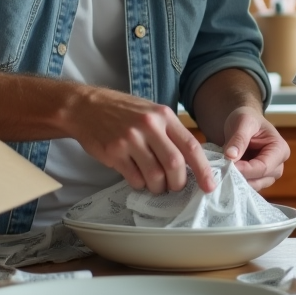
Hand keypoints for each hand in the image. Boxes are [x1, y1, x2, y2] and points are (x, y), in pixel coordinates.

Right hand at [73, 88, 214, 194]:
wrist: (86, 107)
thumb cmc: (123, 111)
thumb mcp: (151, 112)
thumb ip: (170, 132)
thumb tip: (191, 161)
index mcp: (163, 115)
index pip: (190, 145)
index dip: (203, 168)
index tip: (209, 185)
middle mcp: (148, 126)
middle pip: (174, 164)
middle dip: (178, 183)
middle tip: (175, 187)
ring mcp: (130, 139)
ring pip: (154, 175)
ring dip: (158, 187)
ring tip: (156, 185)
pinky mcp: (114, 152)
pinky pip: (134, 178)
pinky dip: (140, 184)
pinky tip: (138, 178)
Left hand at [222, 106, 288, 189]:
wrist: (243, 123)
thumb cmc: (247, 119)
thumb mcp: (243, 122)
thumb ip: (238, 139)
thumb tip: (231, 156)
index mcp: (280, 149)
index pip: (263, 167)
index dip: (245, 169)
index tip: (227, 166)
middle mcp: (277, 165)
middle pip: (260, 179)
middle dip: (240, 177)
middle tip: (221, 171)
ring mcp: (268, 175)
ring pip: (253, 186)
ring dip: (237, 181)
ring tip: (222, 172)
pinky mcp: (257, 179)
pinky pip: (247, 186)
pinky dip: (235, 182)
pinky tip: (224, 175)